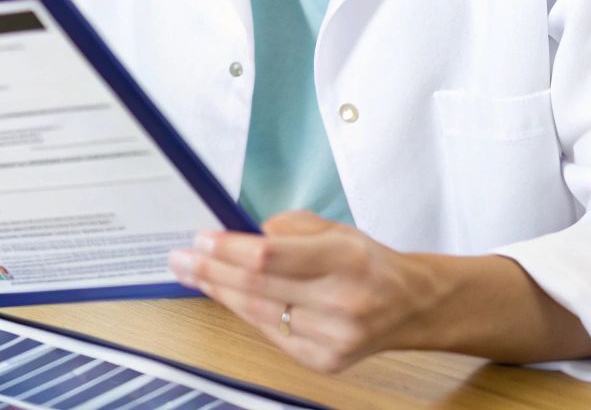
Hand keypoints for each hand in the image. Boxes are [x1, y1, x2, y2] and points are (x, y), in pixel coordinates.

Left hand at [168, 210, 443, 373]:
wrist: (410, 306)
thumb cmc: (365, 261)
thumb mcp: (335, 229)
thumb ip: (288, 229)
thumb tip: (239, 235)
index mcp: (346, 258)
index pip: (271, 256)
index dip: (229, 249)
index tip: (200, 238)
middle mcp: (342, 300)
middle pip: (258, 287)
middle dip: (210, 271)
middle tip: (180, 258)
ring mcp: (334, 337)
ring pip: (259, 313)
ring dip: (219, 293)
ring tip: (191, 274)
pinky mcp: (325, 361)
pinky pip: (271, 334)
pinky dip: (246, 314)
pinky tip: (225, 297)